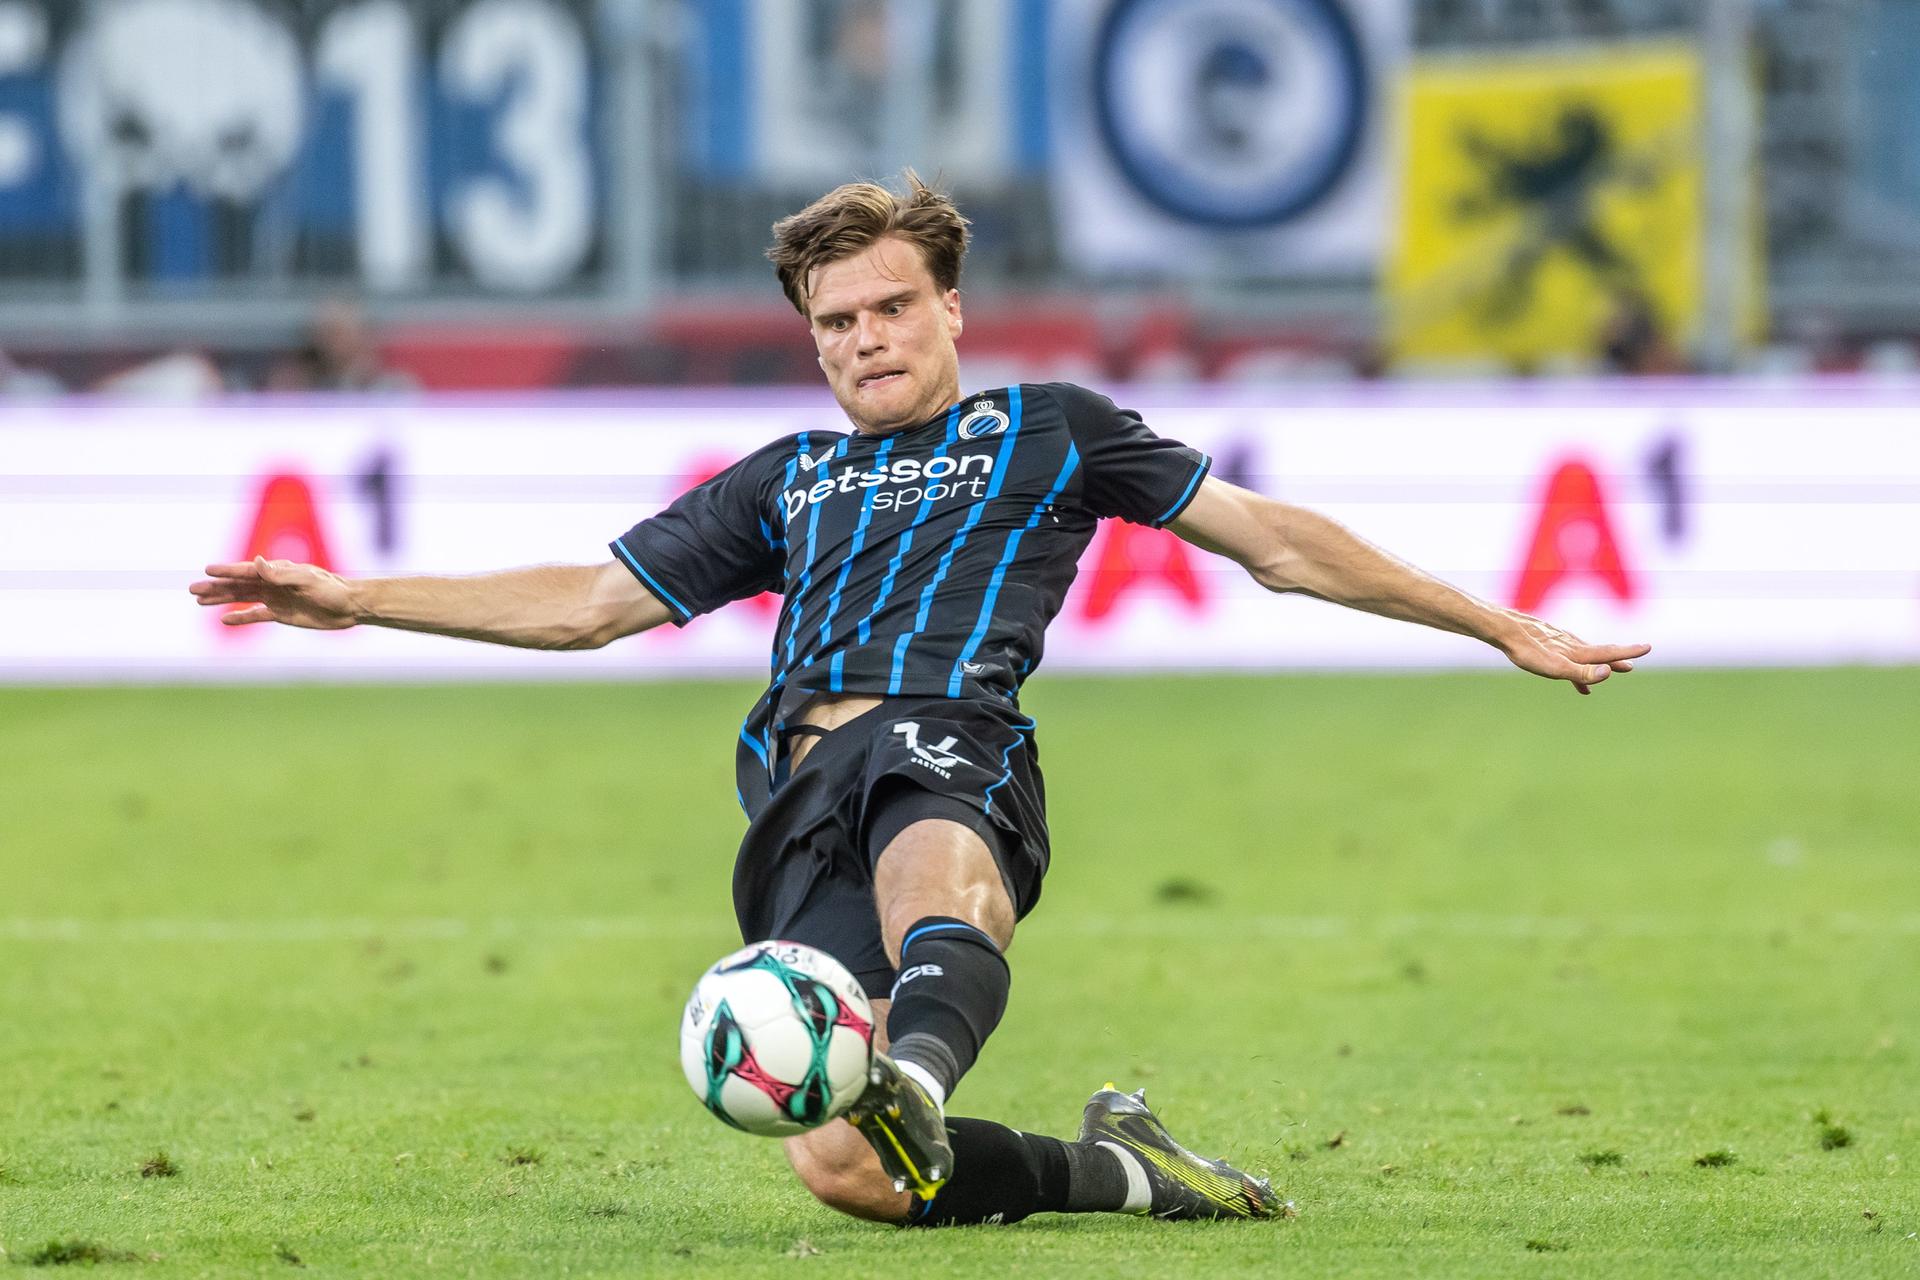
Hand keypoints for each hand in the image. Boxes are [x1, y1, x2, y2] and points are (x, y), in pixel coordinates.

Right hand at [188, 557, 358, 629]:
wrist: (350, 607)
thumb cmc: (332, 590)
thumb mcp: (307, 580)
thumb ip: (281, 574)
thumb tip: (258, 562)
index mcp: (278, 571)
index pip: (247, 570)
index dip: (227, 570)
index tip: (207, 570)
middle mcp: (273, 583)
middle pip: (238, 584)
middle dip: (215, 586)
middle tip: (192, 589)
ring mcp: (275, 598)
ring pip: (242, 598)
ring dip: (222, 599)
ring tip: (199, 601)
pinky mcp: (281, 614)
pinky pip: (255, 615)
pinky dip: (240, 617)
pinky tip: (224, 620)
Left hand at [1498, 611, 1649, 694]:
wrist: (1504, 630)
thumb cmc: (1528, 651)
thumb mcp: (1555, 667)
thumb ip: (1582, 672)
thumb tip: (1609, 672)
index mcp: (1577, 652)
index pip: (1608, 653)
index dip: (1628, 652)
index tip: (1648, 646)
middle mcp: (1571, 644)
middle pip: (1598, 653)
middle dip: (1615, 659)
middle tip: (1631, 665)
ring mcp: (1558, 641)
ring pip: (1582, 653)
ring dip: (1595, 663)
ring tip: (1605, 672)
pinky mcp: (1545, 640)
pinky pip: (1563, 653)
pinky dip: (1571, 662)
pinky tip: (1565, 667)